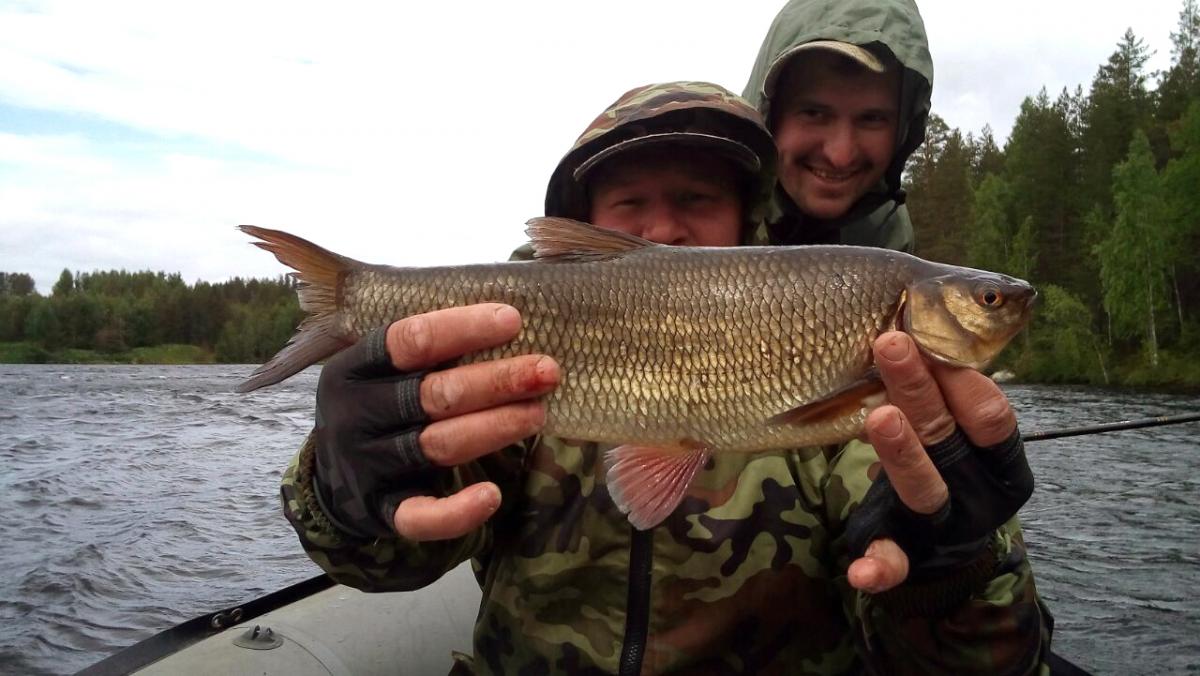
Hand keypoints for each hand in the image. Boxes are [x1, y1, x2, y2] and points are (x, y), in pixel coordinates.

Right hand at [312, 303, 558, 541]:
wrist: (335, 478)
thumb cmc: (382, 404)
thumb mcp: (386, 369)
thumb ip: (431, 347)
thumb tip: (509, 318)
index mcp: (355, 368)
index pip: (409, 340)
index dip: (464, 328)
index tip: (513, 321)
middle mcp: (356, 416)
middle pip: (433, 394)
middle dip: (496, 380)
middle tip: (547, 371)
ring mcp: (367, 466)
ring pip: (438, 445)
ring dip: (495, 428)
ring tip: (537, 413)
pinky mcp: (383, 511)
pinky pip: (422, 516)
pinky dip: (457, 511)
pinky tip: (492, 496)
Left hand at [846, 331, 1031, 593]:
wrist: (949, 543)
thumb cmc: (949, 458)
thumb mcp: (958, 424)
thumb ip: (950, 383)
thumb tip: (918, 300)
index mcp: (1001, 457)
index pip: (992, 414)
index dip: (964, 374)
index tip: (925, 330)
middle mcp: (981, 490)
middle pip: (951, 437)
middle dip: (921, 390)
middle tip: (887, 342)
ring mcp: (949, 525)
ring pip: (925, 489)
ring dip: (902, 453)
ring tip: (878, 416)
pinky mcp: (912, 554)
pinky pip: (897, 562)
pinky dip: (881, 565)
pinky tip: (860, 570)